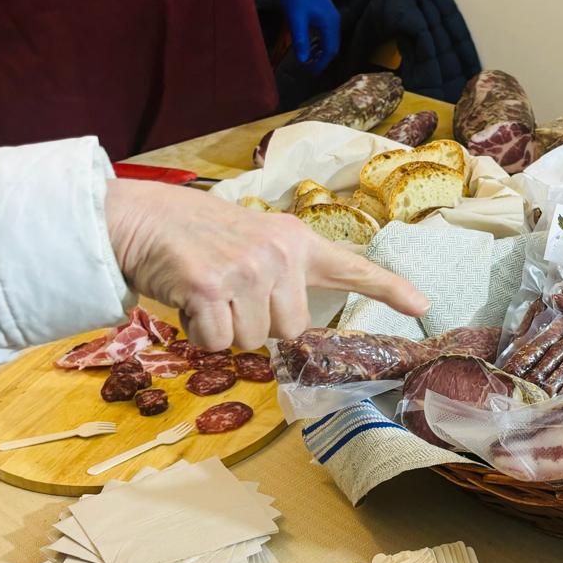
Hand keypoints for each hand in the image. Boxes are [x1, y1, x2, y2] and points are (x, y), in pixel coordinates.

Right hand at [104, 179, 427, 348]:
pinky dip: (200, 332)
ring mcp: (247, 269)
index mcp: (295, 241)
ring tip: (207, 292)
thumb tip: (294, 330)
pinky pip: (219, 342)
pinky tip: (189, 300)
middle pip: (290, 330)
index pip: (351, 266)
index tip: (421, 303)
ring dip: (225, 329)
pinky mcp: (212, 287)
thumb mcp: (253, 242)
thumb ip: (282, 276)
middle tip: (230, 292)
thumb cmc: (196, 238)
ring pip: (253, 341)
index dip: (388, 288)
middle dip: (257, 324)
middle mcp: (279, 253)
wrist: (141, 220)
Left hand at [278, 0, 340, 71]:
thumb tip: (303, 60)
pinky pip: (326, 31)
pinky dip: (320, 41)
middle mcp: (334, 20)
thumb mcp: (296, 20)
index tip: (310, 71)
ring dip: (321, 50)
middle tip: (310, 68)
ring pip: (330, 39)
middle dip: (322, 59)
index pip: (330, 50)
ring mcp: (331, 15)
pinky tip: (310, 43)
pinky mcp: (325, 11)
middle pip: (332, 46)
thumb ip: (301, 40)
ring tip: (309, 58)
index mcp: (329, 24)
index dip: (321, 63)